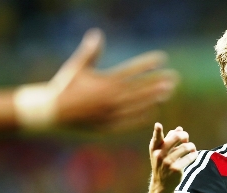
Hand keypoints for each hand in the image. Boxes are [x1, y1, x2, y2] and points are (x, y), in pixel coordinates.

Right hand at [51, 28, 177, 132]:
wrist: (53, 112)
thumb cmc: (65, 87)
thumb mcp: (77, 68)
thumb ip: (90, 52)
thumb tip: (97, 34)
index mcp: (104, 82)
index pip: (131, 70)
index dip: (147, 64)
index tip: (161, 58)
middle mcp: (110, 98)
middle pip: (140, 88)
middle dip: (157, 82)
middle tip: (174, 78)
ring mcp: (111, 112)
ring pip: (138, 105)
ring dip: (154, 98)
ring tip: (168, 92)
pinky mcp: (109, 125)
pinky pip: (130, 121)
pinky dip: (142, 116)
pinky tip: (154, 111)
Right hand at [149, 123, 197, 191]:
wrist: (162, 183)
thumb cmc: (162, 163)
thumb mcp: (162, 152)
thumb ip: (169, 139)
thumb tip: (180, 128)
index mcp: (155, 148)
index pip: (156, 139)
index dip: (157, 131)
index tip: (158, 125)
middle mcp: (160, 155)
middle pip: (175, 138)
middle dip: (184, 135)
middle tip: (186, 138)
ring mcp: (168, 162)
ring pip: (185, 147)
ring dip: (191, 146)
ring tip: (192, 148)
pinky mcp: (176, 169)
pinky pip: (189, 157)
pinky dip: (194, 155)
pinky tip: (194, 155)